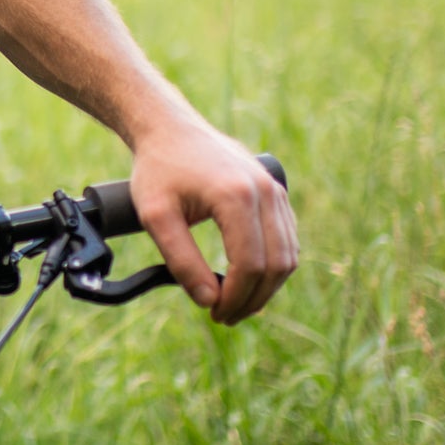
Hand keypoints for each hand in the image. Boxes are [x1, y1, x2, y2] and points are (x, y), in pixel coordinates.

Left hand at [127, 125, 296, 324]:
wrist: (170, 128)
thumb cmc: (158, 169)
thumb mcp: (156, 217)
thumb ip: (180, 261)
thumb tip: (208, 300)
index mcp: (236, 196)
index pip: (249, 265)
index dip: (234, 298)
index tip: (214, 313)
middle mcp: (265, 191)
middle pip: (276, 265)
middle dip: (253, 299)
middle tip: (224, 316)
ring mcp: (275, 190)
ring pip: (288, 255)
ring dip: (266, 287)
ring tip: (236, 303)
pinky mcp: (276, 191)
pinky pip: (287, 239)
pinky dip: (273, 266)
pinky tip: (248, 279)